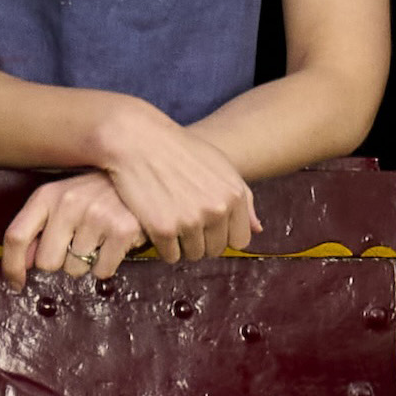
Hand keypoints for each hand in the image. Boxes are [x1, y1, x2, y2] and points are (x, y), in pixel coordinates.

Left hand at [1, 172, 153, 285]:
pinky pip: (101, 271)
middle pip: (47, 262)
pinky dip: (106, 265)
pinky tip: (113, 244)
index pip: (16, 236)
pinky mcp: (122, 229)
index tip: (15, 285)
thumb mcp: (61, 202)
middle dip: (60, 262)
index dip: (11, 266)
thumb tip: (23, 265)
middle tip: (77, 244)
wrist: (140, 177)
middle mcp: (68, 203)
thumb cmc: (96, 194)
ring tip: (99, 239)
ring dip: (86, 263)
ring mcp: (96, 215)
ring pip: (75, 269)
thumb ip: (38, 230)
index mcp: (47, 195)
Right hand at [83, 103, 259, 264]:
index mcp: (235, 194)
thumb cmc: (179, 151)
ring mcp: (191, 220)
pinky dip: (162, 247)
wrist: (137, 140)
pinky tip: (156, 225)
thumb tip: (258, 229)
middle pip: (215, 250)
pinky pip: (170, 256)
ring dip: (181, 245)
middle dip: (201, 241)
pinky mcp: (164, 228)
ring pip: (193, 255)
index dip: (222, 235)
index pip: (240, 240)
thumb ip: (243, 199)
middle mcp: (218, 209)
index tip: (207, 225)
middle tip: (183, 221)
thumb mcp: (220, 166)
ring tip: (169, 221)